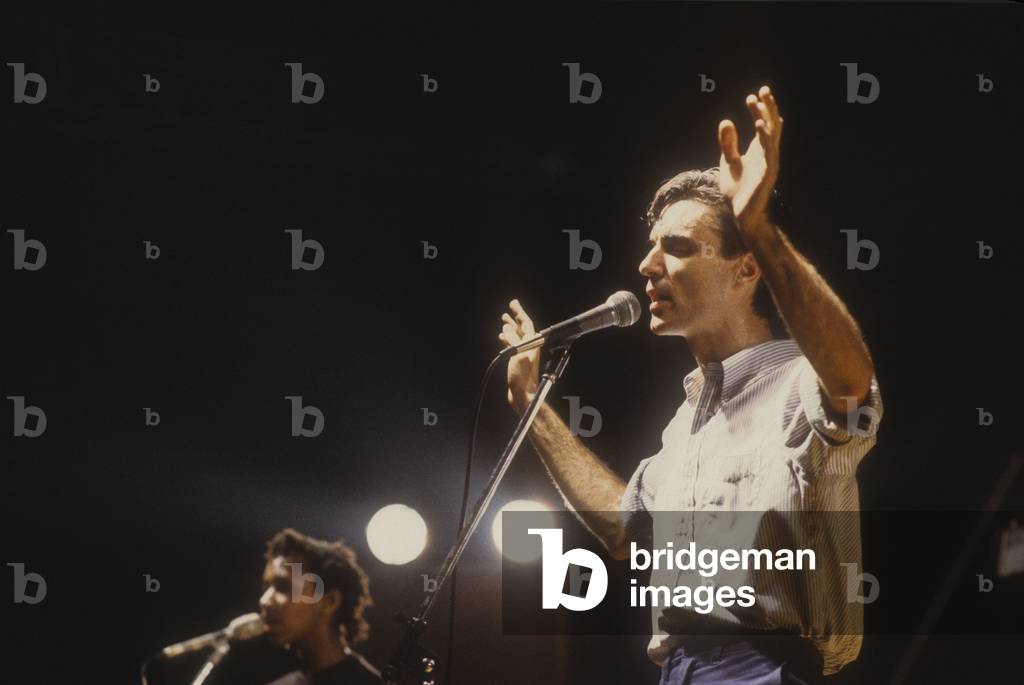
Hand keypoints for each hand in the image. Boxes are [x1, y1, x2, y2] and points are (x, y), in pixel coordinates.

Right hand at [498, 299, 539, 412]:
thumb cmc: (523, 376)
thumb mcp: (518, 354)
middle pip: (523, 328)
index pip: (527, 323)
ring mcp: (523, 353)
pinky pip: (512, 345)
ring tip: (504, 319)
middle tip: (510, 307)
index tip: (513, 304)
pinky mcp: (517, 360)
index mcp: (532, 343)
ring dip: (510, 327)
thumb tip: (507, 328)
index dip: (520, 312)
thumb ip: (513, 339)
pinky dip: (507, 339)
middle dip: (516, 317)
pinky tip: (502, 337)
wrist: (523, 394)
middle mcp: (529, 346)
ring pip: (516, 335)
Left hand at [717, 85, 783, 231]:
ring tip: (762, 101)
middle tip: (764, 90)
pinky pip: (768, 152)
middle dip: (769, 108)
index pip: (763, 125)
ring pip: (771, 135)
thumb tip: (726, 121)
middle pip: (771, 126)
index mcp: (759, 150)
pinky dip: (765, 138)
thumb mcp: (728, 161)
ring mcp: (769, 162)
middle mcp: (767, 154)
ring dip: (767, 118)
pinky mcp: (767, 173)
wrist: (741, 214)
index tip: (753, 96)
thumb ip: (728, 143)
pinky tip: (759, 125)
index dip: (760, 110)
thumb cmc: (737, 189)